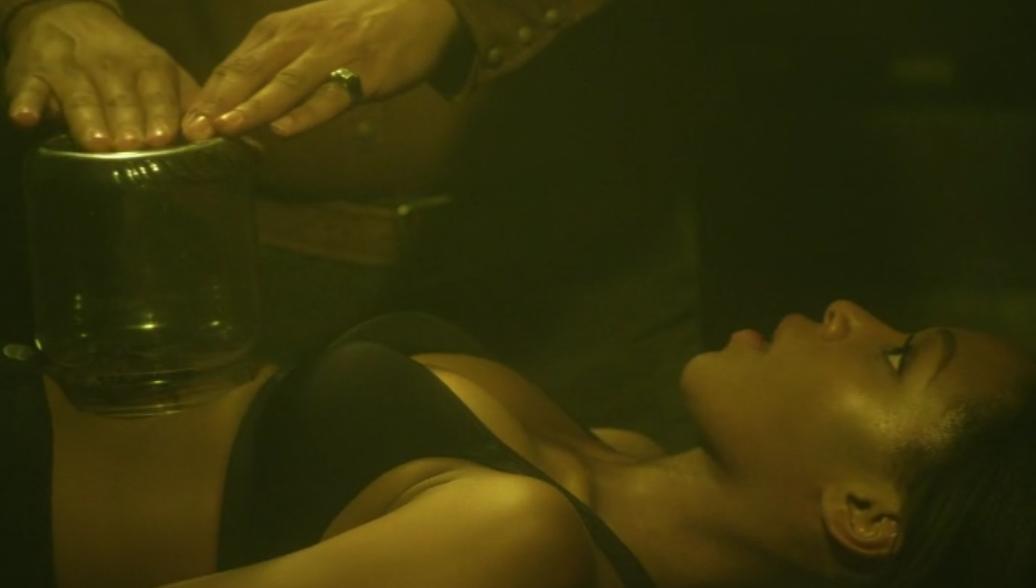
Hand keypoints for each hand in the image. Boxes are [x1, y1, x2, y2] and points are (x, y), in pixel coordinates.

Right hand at [3, 0, 199, 150]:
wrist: (69, 17)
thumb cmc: (127, 64)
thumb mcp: (162, 75)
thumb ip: (186, 104)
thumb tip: (215, 137)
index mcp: (147, 64)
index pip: (156, 87)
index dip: (160, 111)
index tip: (164, 137)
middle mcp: (109, 63)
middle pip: (118, 94)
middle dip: (126, 119)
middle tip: (133, 144)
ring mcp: (68, 66)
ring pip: (78, 93)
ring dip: (87, 117)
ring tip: (97, 143)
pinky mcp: (32, 73)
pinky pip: (27, 88)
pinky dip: (26, 102)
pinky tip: (26, 118)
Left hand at [181, 0, 458, 140]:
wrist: (418, 9)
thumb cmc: (355, 27)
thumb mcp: (306, 33)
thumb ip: (274, 63)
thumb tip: (233, 101)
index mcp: (280, 29)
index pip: (235, 63)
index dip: (208, 94)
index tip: (183, 122)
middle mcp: (301, 37)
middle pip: (252, 71)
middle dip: (220, 102)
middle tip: (193, 130)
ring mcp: (334, 54)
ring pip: (287, 82)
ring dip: (255, 107)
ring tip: (227, 129)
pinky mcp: (365, 73)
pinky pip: (332, 96)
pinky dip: (307, 113)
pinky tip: (285, 130)